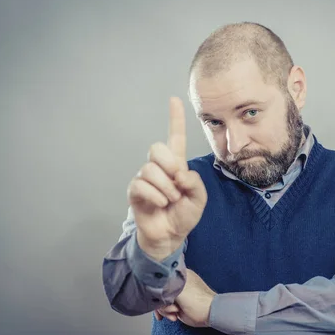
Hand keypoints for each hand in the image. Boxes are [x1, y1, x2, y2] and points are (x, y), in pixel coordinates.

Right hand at [127, 97, 207, 259]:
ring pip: (150, 168)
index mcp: (176, 164)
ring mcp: (145, 178)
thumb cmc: (184, 214)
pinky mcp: (135, 191)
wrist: (170, 235)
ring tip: (171, 200)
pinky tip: (161, 203)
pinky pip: (141, 184)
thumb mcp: (199, 199)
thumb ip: (195, 183)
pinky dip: (155, 195)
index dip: (175, 119)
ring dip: (165, 187)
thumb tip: (180, 173)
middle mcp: (159, 167)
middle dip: (169, 164)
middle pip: (157, 148)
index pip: (175, 137)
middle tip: (177, 182)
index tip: (174, 99)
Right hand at [155, 269, 215, 327]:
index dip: (157, 287)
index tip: (158, 294)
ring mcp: (177, 294)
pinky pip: (164, 307)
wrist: (208, 314)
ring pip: (160, 300)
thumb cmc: (197, 300)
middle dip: (162, 302)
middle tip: (173, 306)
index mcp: (178, 275)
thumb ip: (164, 285)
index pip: (160, 278)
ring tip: (176, 312)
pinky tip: (173, 317)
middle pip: (158, 291)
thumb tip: (152, 282)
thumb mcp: (178, 290)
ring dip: (166, 310)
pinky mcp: (177, 304)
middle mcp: (177, 283)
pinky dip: (166, 313)